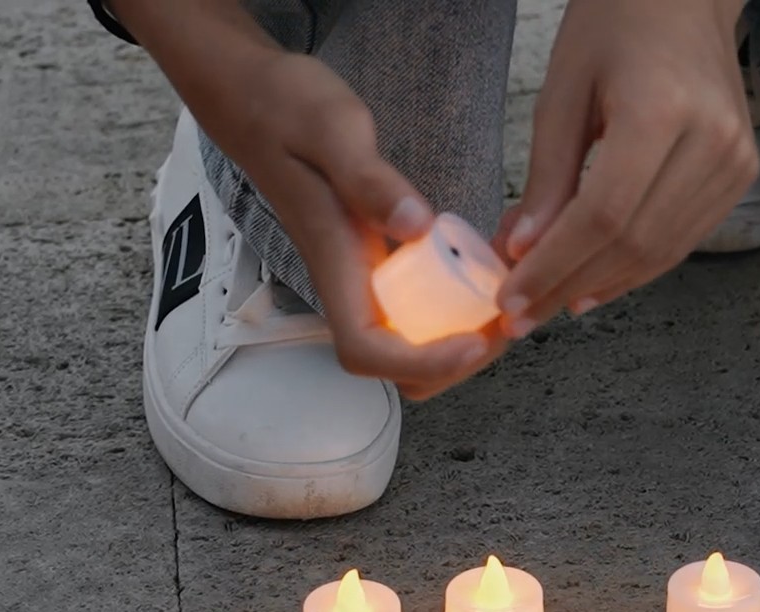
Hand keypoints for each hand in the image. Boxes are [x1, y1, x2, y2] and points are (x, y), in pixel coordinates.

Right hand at [113, 0, 509, 398]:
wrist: (252, 96)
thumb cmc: (287, 107)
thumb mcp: (333, 130)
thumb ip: (369, 180)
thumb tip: (416, 227)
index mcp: (334, 261)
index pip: (367, 351)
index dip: (423, 363)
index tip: (476, 340)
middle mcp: (346, 282)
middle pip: (395, 367)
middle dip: (454, 364)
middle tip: (507, 322)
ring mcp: (359, 276)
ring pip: (408, 345)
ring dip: (460, 342)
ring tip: (505, 302)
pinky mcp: (373, 263)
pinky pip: (415, 309)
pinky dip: (456, 308)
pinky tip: (487, 269)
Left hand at [495, 0, 756, 333]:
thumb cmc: (617, 24)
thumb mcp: (563, 89)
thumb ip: (547, 176)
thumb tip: (522, 252)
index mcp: (662, 111)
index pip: (604, 216)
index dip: (554, 266)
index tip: (512, 298)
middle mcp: (711, 141)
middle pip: (634, 243)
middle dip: (571, 286)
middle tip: (524, 314)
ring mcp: (735, 161)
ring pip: (662, 252)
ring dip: (602, 285)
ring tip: (552, 302)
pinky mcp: (742, 174)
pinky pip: (684, 239)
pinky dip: (636, 267)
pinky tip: (595, 281)